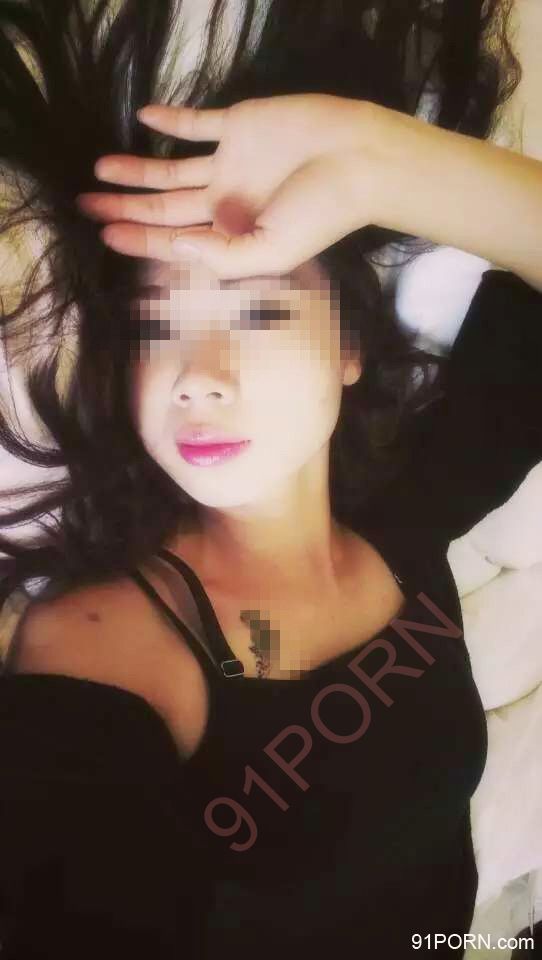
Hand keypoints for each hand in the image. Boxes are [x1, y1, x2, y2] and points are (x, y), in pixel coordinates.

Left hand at [76, 94, 380, 278]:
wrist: (359, 158)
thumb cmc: (321, 214)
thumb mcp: (271, 252)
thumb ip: (220, 257)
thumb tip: (175, 246)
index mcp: (232, 237)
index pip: (174, 241)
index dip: (138, 239)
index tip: (103, 235)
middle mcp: (224, 204)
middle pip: (163, 208)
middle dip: (124, 208)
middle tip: (84, 206)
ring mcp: (229, 165)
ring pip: (170, 170)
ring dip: (135, 169)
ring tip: (99, 170)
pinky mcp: (237, 127)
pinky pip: (197, 124)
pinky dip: (170, 120)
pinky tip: (144, 118)